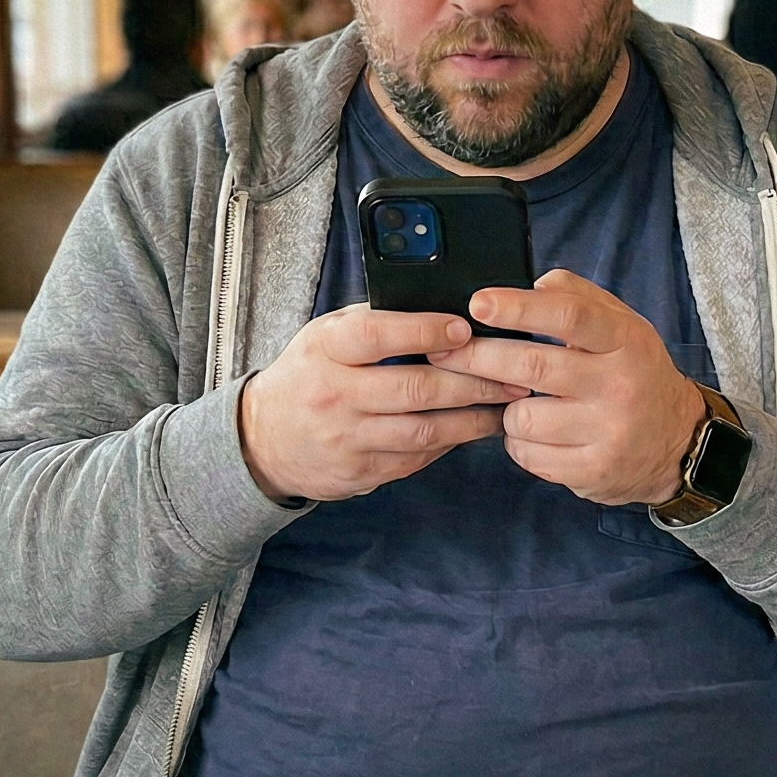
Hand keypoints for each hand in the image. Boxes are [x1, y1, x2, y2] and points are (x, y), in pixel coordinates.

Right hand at [238, 306, 525, 503]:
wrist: (262, 438)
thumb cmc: (308, 374)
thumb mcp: (326, 336)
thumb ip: (376, 322)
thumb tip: (442, 305)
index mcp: (326, 349)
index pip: (378, 334)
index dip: (426, 330)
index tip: (467, 327)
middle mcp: (335, 395)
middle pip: (415, 389)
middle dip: (473, 382)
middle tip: (514, 374)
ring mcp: (347, 439)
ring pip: (424, 431)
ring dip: (473, 419)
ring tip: (507, 405)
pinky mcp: (359, 472)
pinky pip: (416, 458)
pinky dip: (450, 442)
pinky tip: (474, 429)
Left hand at [427, 270, 707, 506]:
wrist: (678, 443)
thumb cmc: (636, 374)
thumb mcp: (622, 326)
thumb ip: (578, 298)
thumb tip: (531, 285)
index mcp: (625, 341)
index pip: (569, 316)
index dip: (518, 308)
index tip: (479, 304)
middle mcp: (619, 386)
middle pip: (532, 367)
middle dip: (479, 357)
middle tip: (446, 352)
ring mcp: (607, 432)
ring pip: (522, 416)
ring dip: (504, 408)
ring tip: (517, 401)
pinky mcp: (592, 471)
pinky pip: (528, 454)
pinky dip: (519, 441)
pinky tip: (536, 433)